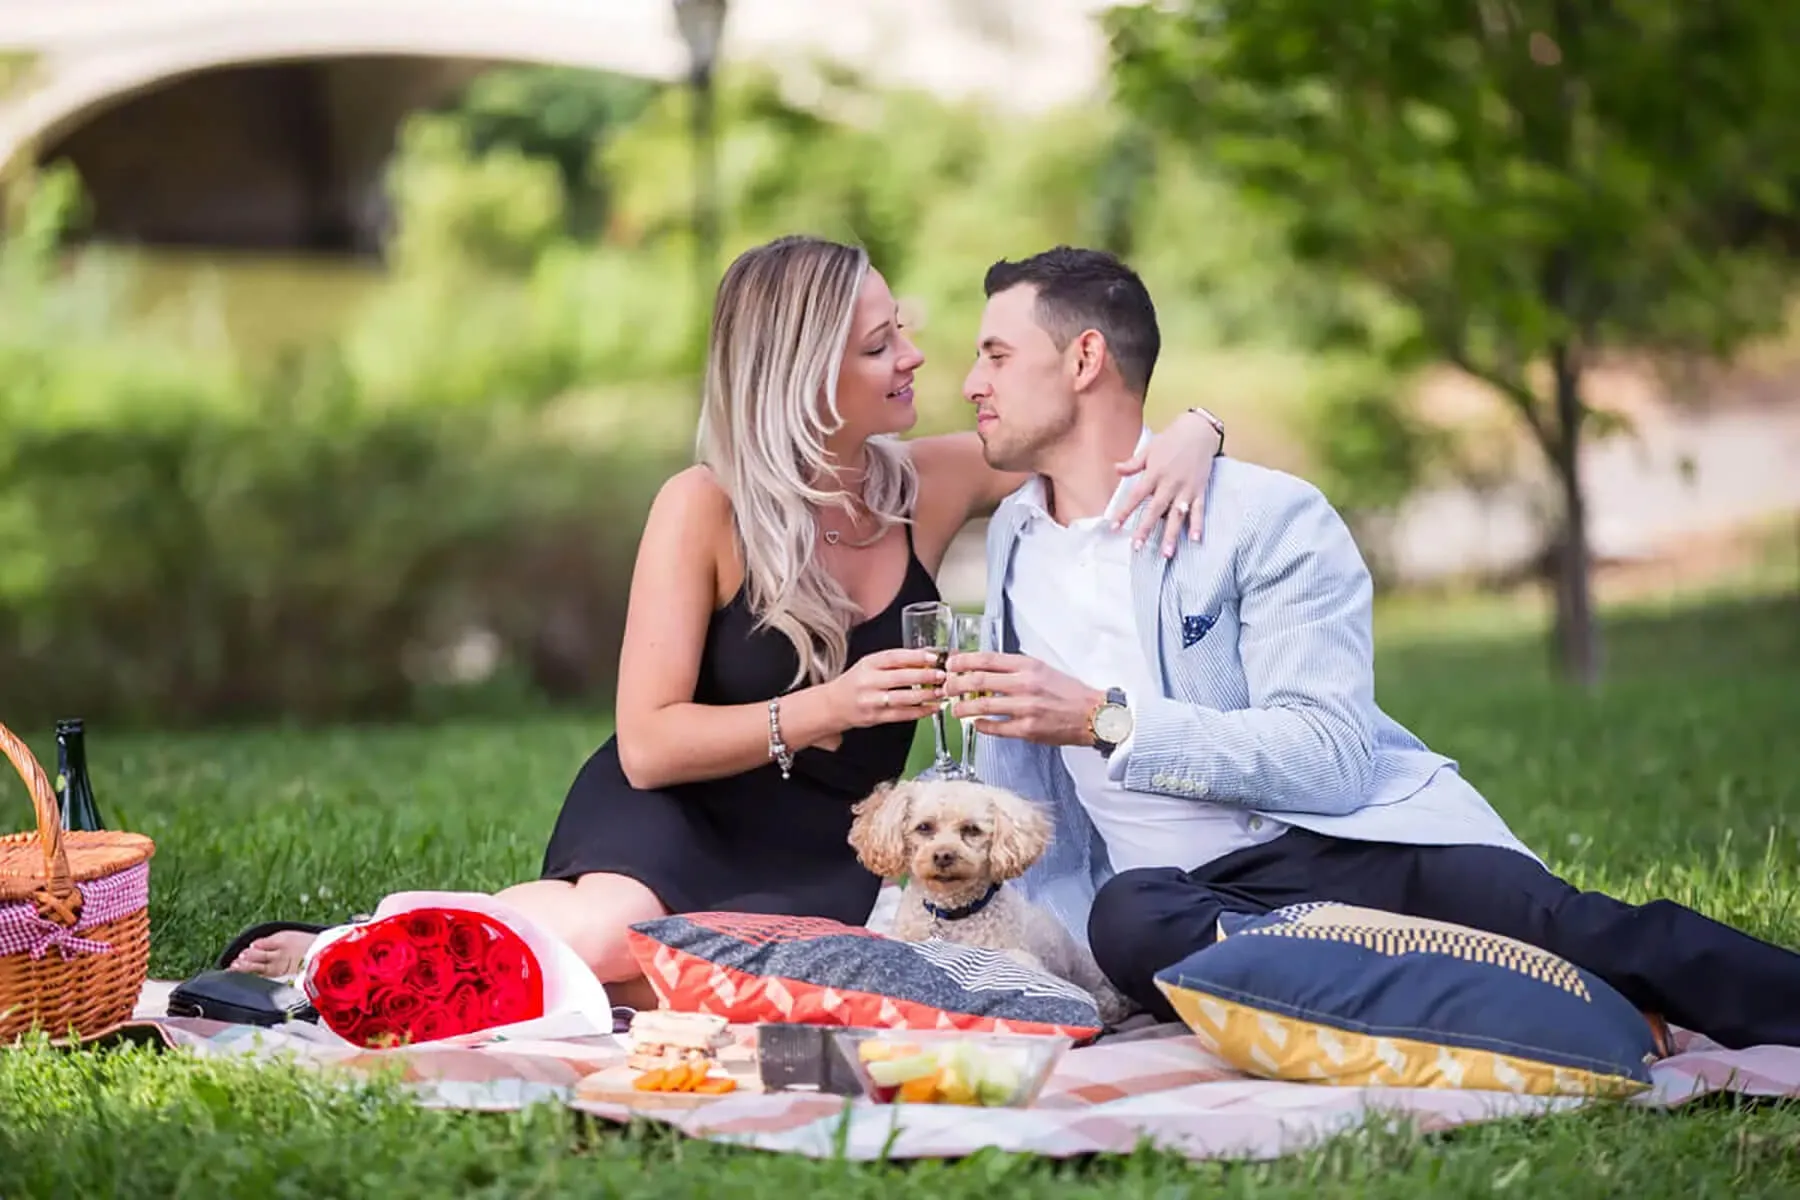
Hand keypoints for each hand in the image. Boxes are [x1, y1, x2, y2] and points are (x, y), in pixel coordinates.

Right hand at [831, 647, 945, 729]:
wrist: (833, 705)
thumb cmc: (856, 682)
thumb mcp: (870, 665)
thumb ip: (894, 662)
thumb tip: (925, 659)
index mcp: (868, 664)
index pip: (894, 657)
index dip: (916, 657)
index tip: (934, 658)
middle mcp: (868, 682)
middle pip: (901, 678)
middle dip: (925, 677)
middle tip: (942, 676)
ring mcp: (871, 701)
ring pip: (903, 698)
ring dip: (926, 696)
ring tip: (940, 692)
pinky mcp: (875, 717)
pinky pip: (901, 715)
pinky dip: (919, 712)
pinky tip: (931, 708)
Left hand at [943, 652, 1103, 747]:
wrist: (1092, 714)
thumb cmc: (1068, 692)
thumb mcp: (1042, 669)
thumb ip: (1015, 669)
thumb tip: (984, 669)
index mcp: (1028, 666)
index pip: (987, 659)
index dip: (963, 661)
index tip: (951, 664)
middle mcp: (1025, 684)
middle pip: (978, 680)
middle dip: (955, 684)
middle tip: (946, 688)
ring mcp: (1025, 708)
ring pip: (982, 705)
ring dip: (962, 708)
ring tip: (954, 710)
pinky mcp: (1027, 729)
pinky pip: (995, 727)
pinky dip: (981, 725)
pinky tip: (976, 724)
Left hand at [1111, 409, 1222, 556]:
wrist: (1199, 431)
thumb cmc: (1171, 439)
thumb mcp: (1149, 449)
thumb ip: (1133, 464)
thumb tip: (1115, 469)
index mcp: (1154, 473)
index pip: (1136, 496)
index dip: (1124, 511)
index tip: (1114, 526)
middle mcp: (1170, 483)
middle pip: (1156, 510)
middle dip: (1146, 529)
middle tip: (1137, 547)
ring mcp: (1186, 488)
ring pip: (1177, 516)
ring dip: (1172, 535)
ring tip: (1167, 553)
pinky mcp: (1199, 490)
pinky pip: (1198, 510)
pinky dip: (1198, 524)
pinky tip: (1196, 539)